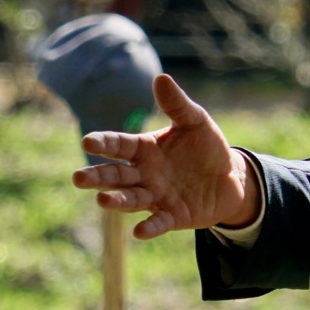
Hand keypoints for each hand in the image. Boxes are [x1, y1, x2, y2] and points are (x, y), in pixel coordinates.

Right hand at [70, 74, 259, 241]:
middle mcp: (144, 174)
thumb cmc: (206, 147)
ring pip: (131, 199)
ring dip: (117, 201)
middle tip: (78, 179)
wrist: (230, 177)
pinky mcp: (173, 216)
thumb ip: (176, 104)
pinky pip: (159, 222)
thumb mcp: (195, 121)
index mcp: (144, 149)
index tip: (87, 142)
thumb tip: (160, 77)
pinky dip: (149, 227)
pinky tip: (139, 232)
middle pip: (115, 176)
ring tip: (103, 201)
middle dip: (97, 177)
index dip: (103, 143)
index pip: (118, 145)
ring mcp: (156, 196)